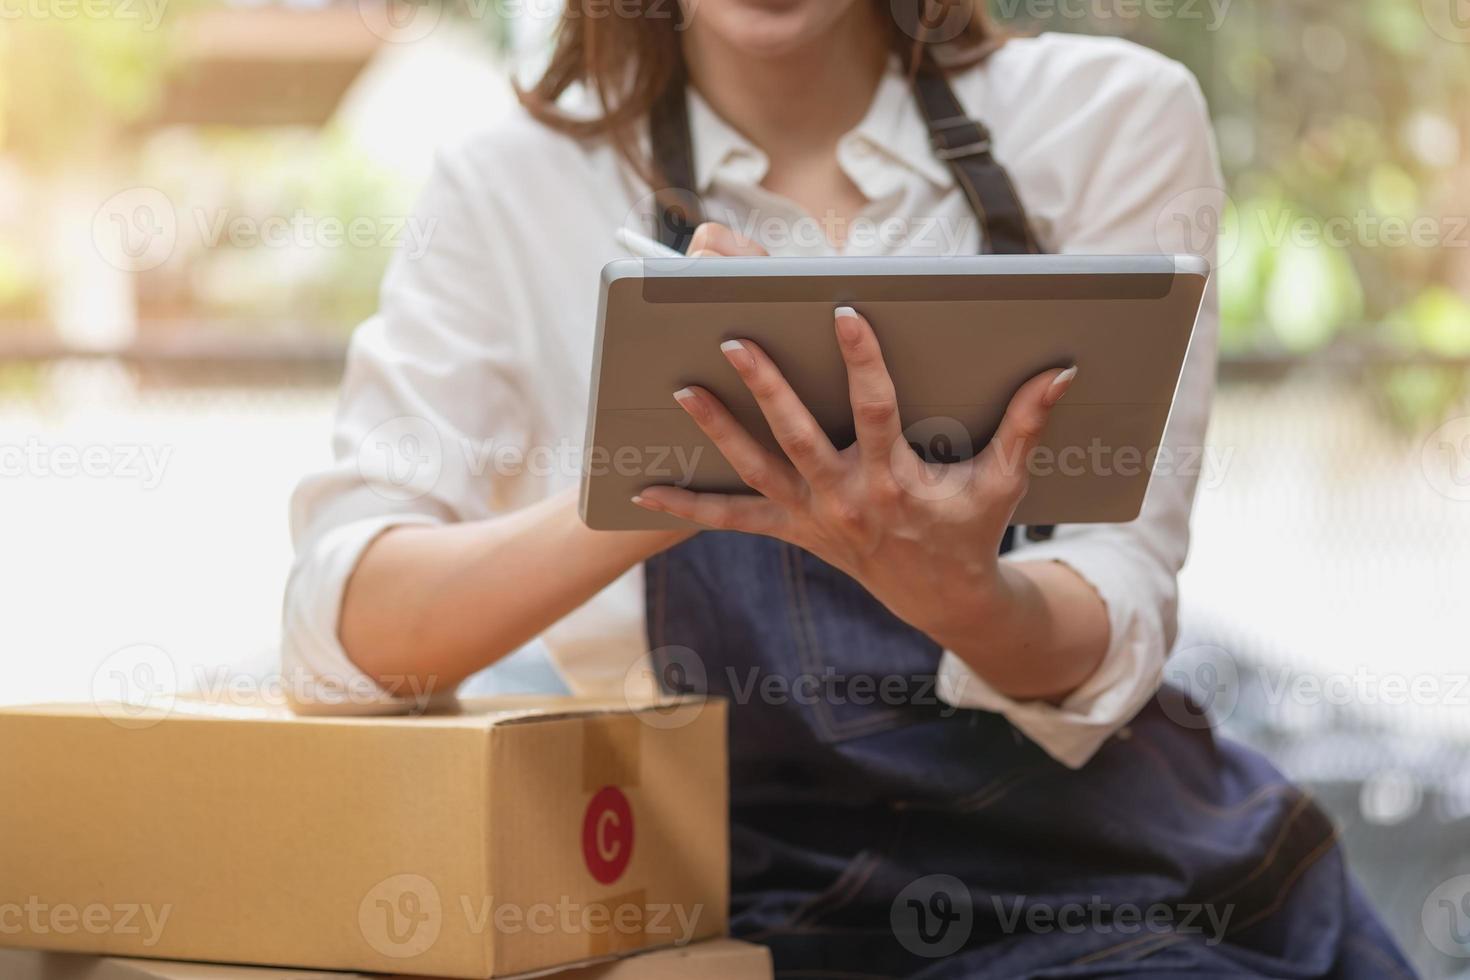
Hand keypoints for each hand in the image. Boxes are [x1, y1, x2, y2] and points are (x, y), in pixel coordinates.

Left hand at [631, 304, 1077, 652]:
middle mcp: (846, 497)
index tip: (845, 310)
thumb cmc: (970, 529)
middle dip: (766, 387)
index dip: (863, 360)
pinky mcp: (791, 530)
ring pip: (755, 468)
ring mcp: (811, 516)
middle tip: (734, 337)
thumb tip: (1061, 372)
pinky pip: (732, 521)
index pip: (876, 409)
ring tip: (681, 387)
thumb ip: (1025, 423)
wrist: (941, 599)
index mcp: (895, 479)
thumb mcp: (1001, 481)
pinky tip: (644, 493)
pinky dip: (689, 509)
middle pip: (797, 435)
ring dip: (717, 430)